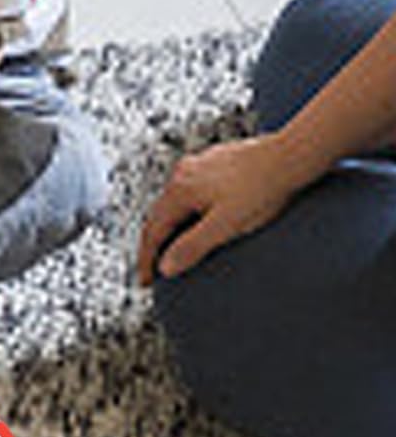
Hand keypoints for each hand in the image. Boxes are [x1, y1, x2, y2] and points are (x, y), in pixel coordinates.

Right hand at [137, 134, 304, 283]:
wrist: (290, 156)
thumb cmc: (263, 188)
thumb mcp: (226, 225)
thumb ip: (192, 246)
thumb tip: (166, 267)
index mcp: (180, 190)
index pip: (153, 232)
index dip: (147, 259)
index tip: (146, 280)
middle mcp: (183, 173)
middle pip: (159, 215)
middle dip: (155, 243)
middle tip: (155, 267)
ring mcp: (198, 165)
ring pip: (175, 201)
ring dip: (172, 225)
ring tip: (175, 244)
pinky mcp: (216, 161)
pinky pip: (192, 190)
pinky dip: (189, 209)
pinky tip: (201, 215)